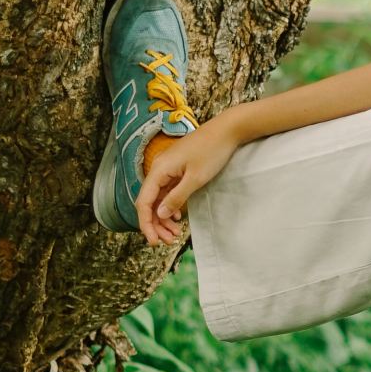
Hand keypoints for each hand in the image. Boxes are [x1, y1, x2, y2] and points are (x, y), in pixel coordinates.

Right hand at [136, 115, 244, 245]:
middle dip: (155, 224)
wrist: (227, 130)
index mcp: (159, 170)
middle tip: (168, 241)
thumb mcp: (196, 178)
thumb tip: (161, 214)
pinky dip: (170, 206)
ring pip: (158, 198)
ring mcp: (168, 169)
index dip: (146, 223)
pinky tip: (178, 217)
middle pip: (149, 202)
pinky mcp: (176, 169)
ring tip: (175, 233)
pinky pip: (167, 191)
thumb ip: (176, 198)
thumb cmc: (212, 151)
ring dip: (163, 217)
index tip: (153, 241)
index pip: (143, 202)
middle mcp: (159, 169)